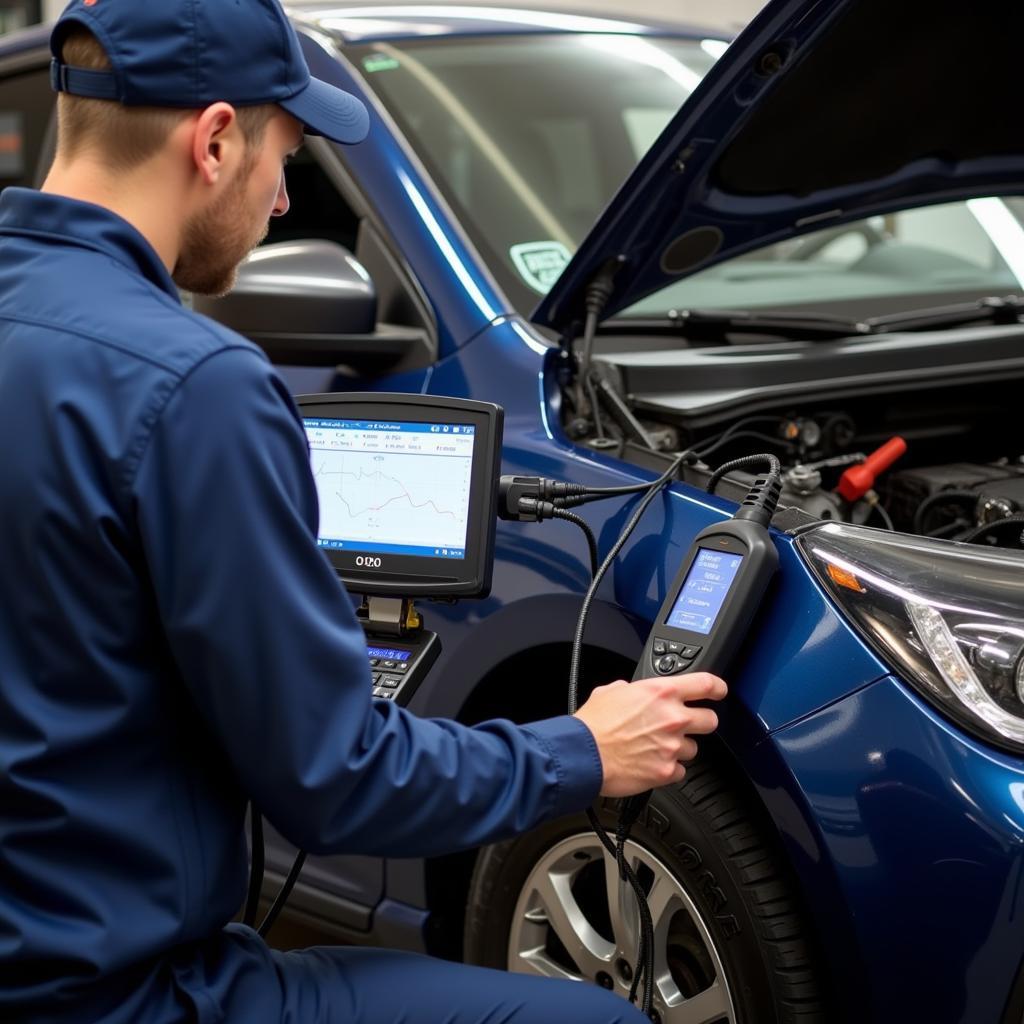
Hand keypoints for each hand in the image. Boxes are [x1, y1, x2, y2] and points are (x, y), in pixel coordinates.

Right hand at [574, 673, 726, 797]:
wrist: (582, 755)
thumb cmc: (592, 725)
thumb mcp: (610, 692)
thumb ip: (631, 689)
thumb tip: (633, 692)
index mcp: (661, 692)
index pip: (706, 684)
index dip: (717, 687)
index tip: (719, 691)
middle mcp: (672, 718)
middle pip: (710, 720)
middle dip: (700, 723)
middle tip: (683, 726)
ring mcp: (672, 746)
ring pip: (694, 749)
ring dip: (679, 749)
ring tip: (655, 748)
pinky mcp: (666, 772)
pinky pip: (679, 771)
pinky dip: (668, 769)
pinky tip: (650, 763)